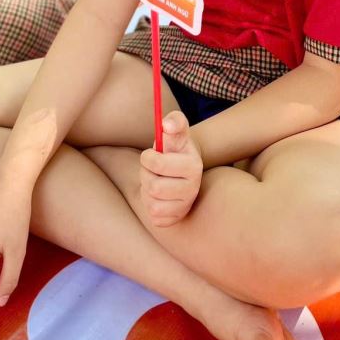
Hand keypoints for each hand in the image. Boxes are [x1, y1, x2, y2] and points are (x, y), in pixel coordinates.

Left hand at [139, 111, 203, 227]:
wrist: (181, 168)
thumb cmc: (174, 146)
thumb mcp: (176, 129)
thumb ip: (173, 121)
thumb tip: (166, 125)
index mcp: (193, 165)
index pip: (158, 165)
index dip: (147, 158)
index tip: (150, 154)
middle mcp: (193, 188)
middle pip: (153, 187)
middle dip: (146, 175)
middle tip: (152, 170)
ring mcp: (186, 205)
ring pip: (152, 205)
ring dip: (147, 191)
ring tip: (155, 181)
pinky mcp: (176, 218)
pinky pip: (154, 218)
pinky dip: (150, 206)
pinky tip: (158, 197)